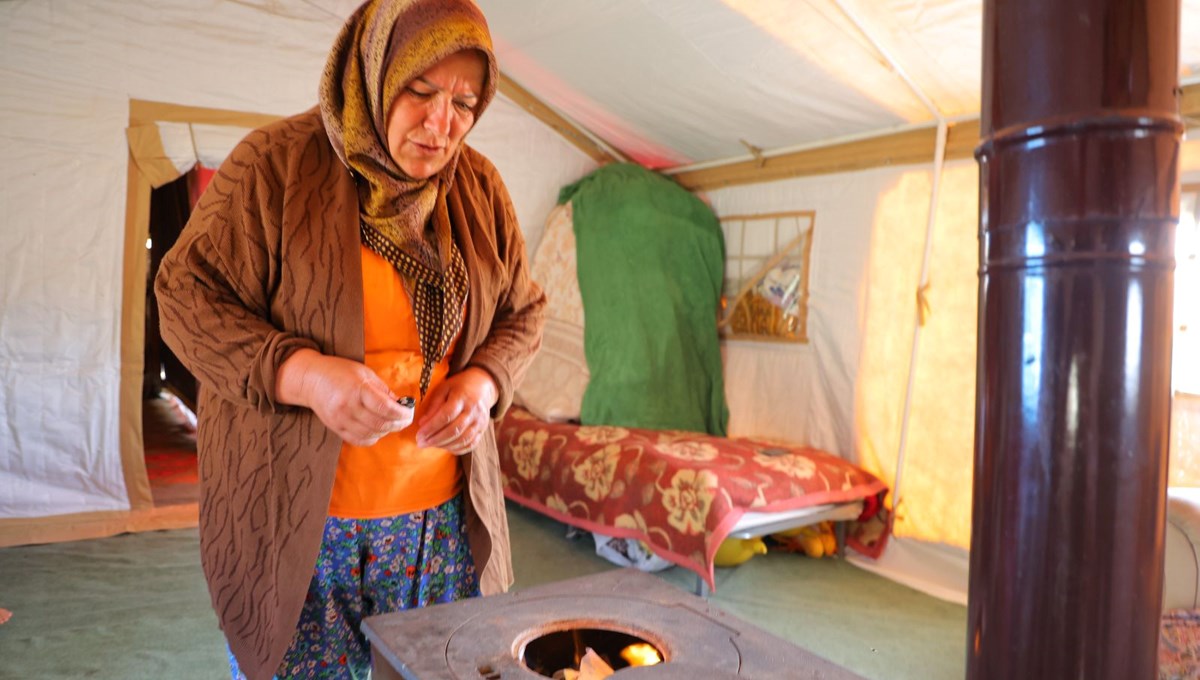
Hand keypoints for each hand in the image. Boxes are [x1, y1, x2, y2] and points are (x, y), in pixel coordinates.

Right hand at [276, 349, 414, 446]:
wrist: (310, 380)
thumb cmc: (340, 372)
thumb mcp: (364, 373)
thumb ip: (383, 390)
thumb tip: (401, 405)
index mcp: (358, 389)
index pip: (385, 408)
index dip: (402, 414)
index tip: (409, 412)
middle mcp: (348, 407)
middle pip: (381, 424)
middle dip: (398, 424)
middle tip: (405, 419)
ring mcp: (340, 420)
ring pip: (372, 434)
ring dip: (387, 431)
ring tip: (392, 423)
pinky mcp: (336, 428)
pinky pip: (359, 440)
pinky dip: (373, 437)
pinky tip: (378, 429)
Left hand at [416, 367, 498, 454]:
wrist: (482, 385)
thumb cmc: (459, 386)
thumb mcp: (444, 389)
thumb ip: (434, 405)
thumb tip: (422, 423)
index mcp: (462, 398)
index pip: (446, 416)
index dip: (431, 427)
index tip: (419, 434)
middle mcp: (473, 411)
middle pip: (454, 430)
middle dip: (435, 439)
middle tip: (421, 443)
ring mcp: (480, 421)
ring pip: (463, 439)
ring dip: (444, 445)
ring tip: (431, 445)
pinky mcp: (483, 429)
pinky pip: (471, 444)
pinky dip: (457, 449)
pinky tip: (445, 447)